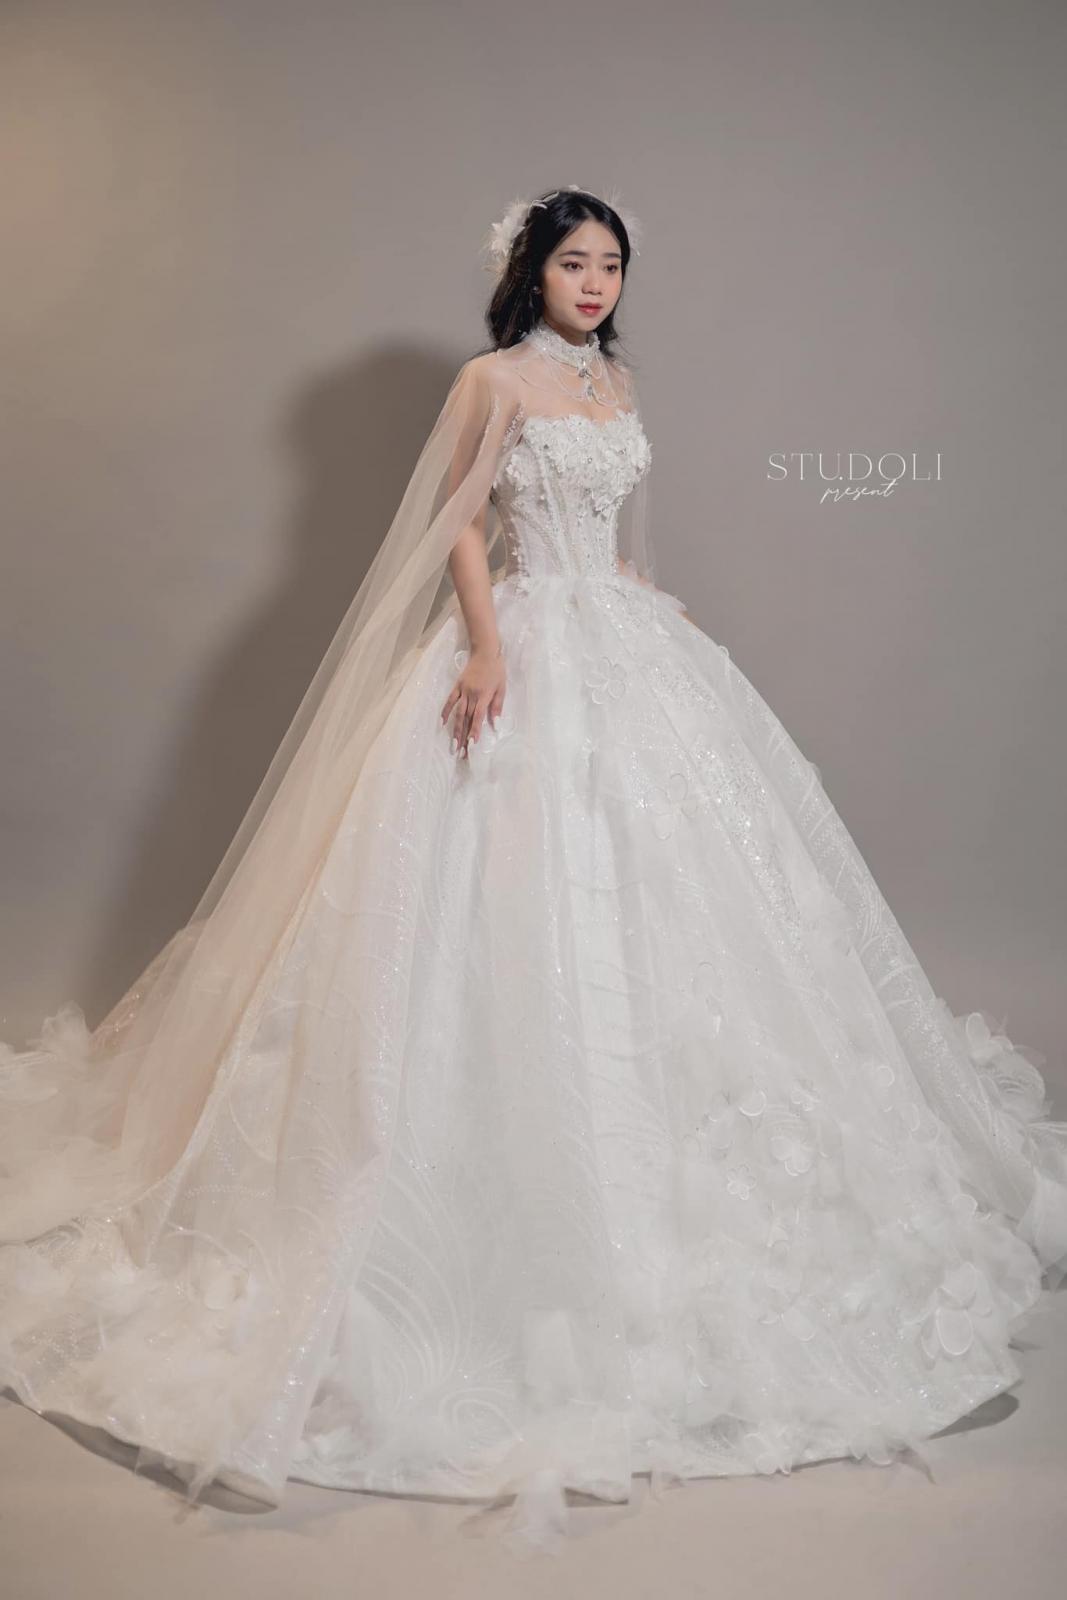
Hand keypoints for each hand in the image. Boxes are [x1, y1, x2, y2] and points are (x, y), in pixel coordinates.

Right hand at [440, 644, 505, 758]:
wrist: (485, 651)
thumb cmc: (497, 670)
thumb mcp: (502, 688)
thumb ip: (497, 706)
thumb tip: (496, 724)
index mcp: (484, 697)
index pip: (478, 718)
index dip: (474, 732)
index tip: (471, 746)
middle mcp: (472, 695)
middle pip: (466, 720)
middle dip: (463, 737)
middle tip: (460, 753)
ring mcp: (463, 691)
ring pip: (458, 713)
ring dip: (455, 730)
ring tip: (453, 745)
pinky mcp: (457, 686)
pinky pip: (450, 700)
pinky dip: (446, 711)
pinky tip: (442, 723)